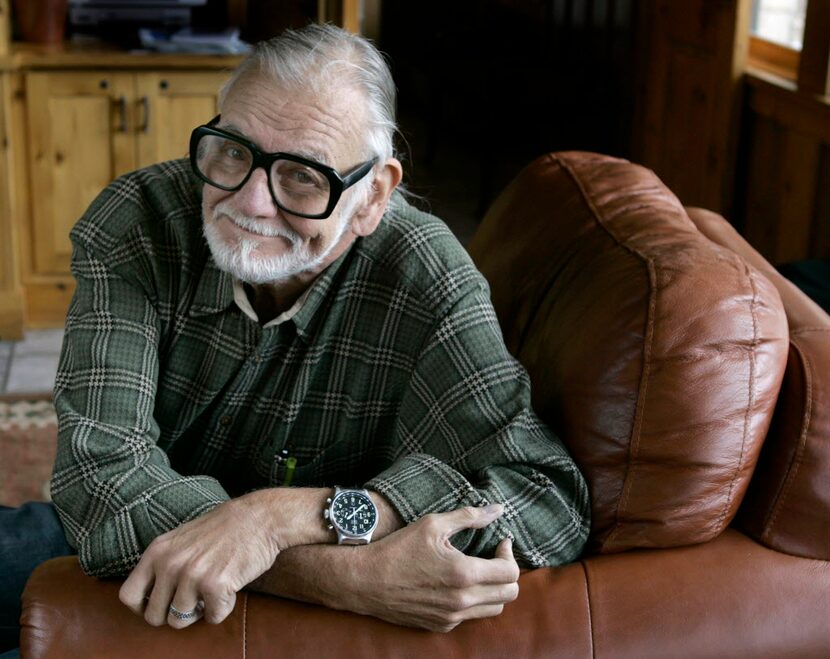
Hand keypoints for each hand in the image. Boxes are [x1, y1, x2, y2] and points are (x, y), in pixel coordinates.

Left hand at [119, 488, 329, 628]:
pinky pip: (213, 618)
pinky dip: (223, 608)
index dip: (143, 607)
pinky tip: (231, 588)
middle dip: (174, 614)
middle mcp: (170, 563)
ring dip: (199, 611)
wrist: (260, 517)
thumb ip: (163, 562)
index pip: (127, 596)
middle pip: (154, 616)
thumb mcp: (182, 538)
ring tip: (213, 590)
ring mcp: (191, 574)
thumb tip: (148, 597)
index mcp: (157, 551)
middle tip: (194, 599)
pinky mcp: (216, 585)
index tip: (162, 604)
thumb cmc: (224, 528)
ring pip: (180, 621)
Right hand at [337, 504, 518, 631]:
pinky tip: (460, 583)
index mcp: (464, 574)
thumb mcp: (433, 524)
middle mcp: (462, 601)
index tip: (500, 541)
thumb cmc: (398, 548)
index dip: (510, 553)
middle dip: (508, 571)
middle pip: (510, 594)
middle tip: (494, 555)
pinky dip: (475, 601)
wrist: (365, 581)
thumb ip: (469, 516)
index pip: (511, 572)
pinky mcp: (441, 625)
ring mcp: (452, 617)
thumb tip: (498, 509)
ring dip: (495, 589)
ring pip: (495, 609)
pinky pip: (472, 616)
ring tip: (481, 569)